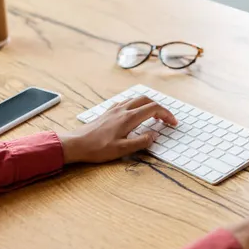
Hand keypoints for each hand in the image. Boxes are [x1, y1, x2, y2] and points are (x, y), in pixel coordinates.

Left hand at [59, 96, 176, 163]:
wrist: (76, 144)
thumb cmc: (97, 148)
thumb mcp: (122, 150)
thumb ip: (141, 142)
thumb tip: (154, 135)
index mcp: (128, 118)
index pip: (154, 109)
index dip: (167, 114)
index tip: (173, 123)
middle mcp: (122, 110)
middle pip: (147, 100)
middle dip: (160, 108)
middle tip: (166, 120)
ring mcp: (114, 109)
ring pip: (136, 99)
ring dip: (149, 105)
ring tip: (154, 117)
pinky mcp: (108, 112)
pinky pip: (126, 102)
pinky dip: (137, 105)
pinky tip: (135, 114)